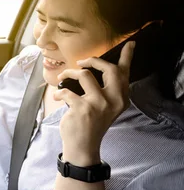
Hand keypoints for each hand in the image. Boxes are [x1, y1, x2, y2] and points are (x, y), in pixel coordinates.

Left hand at [53, 41, 134, 164]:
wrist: (82, 145)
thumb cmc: (90, 123)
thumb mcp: (105, 106)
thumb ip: (106, 89)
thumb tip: (93, 68)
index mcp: (121, 98)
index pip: (125, 73)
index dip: (127, 56)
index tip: (130, 43)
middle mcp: (114, 99)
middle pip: (108, 68)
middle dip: (92, 60)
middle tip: (80, 62)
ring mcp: (99, 104)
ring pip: (85, 75)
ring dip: (69, 73)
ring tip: (63, 77)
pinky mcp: (82, 108)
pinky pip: (67, 91)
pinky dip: (59, 92)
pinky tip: (58, 97)